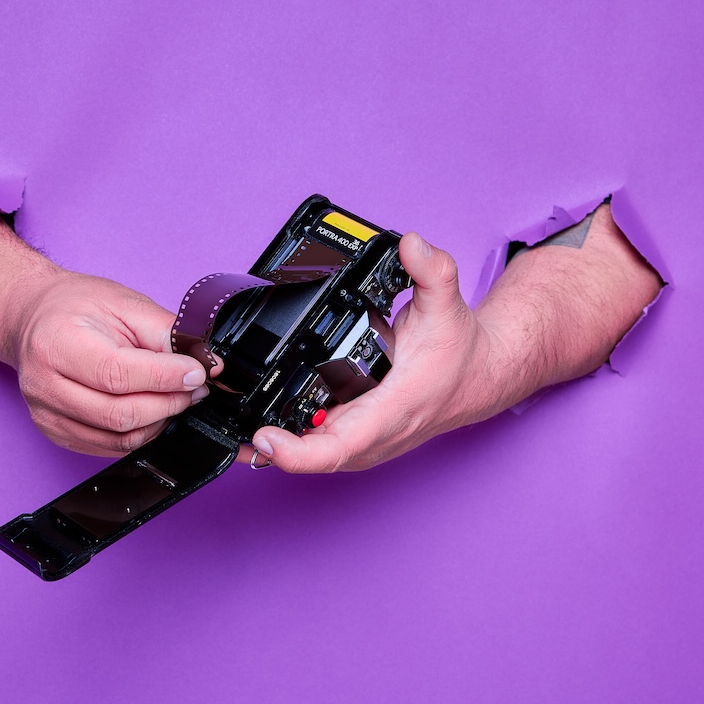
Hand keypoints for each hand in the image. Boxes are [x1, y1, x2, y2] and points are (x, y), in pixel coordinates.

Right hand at [11, 269, 210, 457]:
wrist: (34, 318)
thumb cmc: (76, 306)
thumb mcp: (124, 304)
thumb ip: (166, 333)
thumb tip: (205, 362)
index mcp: (56, 343)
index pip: (117, 374)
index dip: (165, 378)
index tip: (198, 373)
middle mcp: (44, 384)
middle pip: (119, 414)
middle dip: (169, 403)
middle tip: (194, 387)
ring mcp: (46, 414)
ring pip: (118, 437)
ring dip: (159, 421)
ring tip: (176, 397)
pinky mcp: (56, 433)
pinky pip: (108, 447)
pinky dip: (140, 433)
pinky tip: (153, 411)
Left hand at [246, 233, 502, 473]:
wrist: (477, 377)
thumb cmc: (459, 351)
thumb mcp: (448, 304)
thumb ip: (431, 271)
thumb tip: (410, 245)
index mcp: (392, 411)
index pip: (339, 446)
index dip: (295, 451)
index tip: (263, 436)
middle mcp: (375, 436)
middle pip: (312, 458)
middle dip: (267, 448)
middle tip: (226, 422)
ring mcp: (364, 443)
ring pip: (310, 457)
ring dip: (272, 447)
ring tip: (231, 423)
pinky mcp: (357, 439)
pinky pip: (315, 448)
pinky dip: (286, 441)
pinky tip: (257, 426)